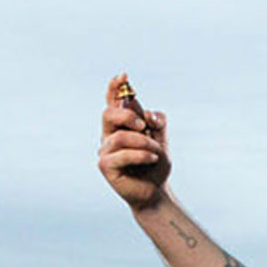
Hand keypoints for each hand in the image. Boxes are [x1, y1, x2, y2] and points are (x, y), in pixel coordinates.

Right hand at [98, 72, 169, 205]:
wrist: (156, 191)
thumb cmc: (155, 165)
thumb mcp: (161, 138)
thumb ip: (156, 122)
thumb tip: (147, 114)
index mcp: (120, 126)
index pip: (113, 103)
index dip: (114, 88)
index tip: (123, 76)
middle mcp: (109, 136)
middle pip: (108, 114)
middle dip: (127, 116)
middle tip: (144, 125)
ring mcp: (105, 151)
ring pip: (119, 136)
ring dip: (142, 141)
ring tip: (154, 150)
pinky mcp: (105, 166)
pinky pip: (122, 154)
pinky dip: (140, 154)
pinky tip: (151, 158)